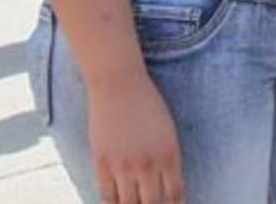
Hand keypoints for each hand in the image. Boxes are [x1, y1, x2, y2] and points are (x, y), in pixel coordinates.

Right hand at [87, 71, 184, 202]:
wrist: (119, 83)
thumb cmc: (147, 103)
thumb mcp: (167, 130)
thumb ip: (169, 160)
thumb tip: (171, 190)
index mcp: (169, 154)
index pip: (174, 196)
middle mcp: (147, 164)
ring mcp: (123, 165)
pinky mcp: (101, 163)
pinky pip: (107, 196)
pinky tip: (118, 203)